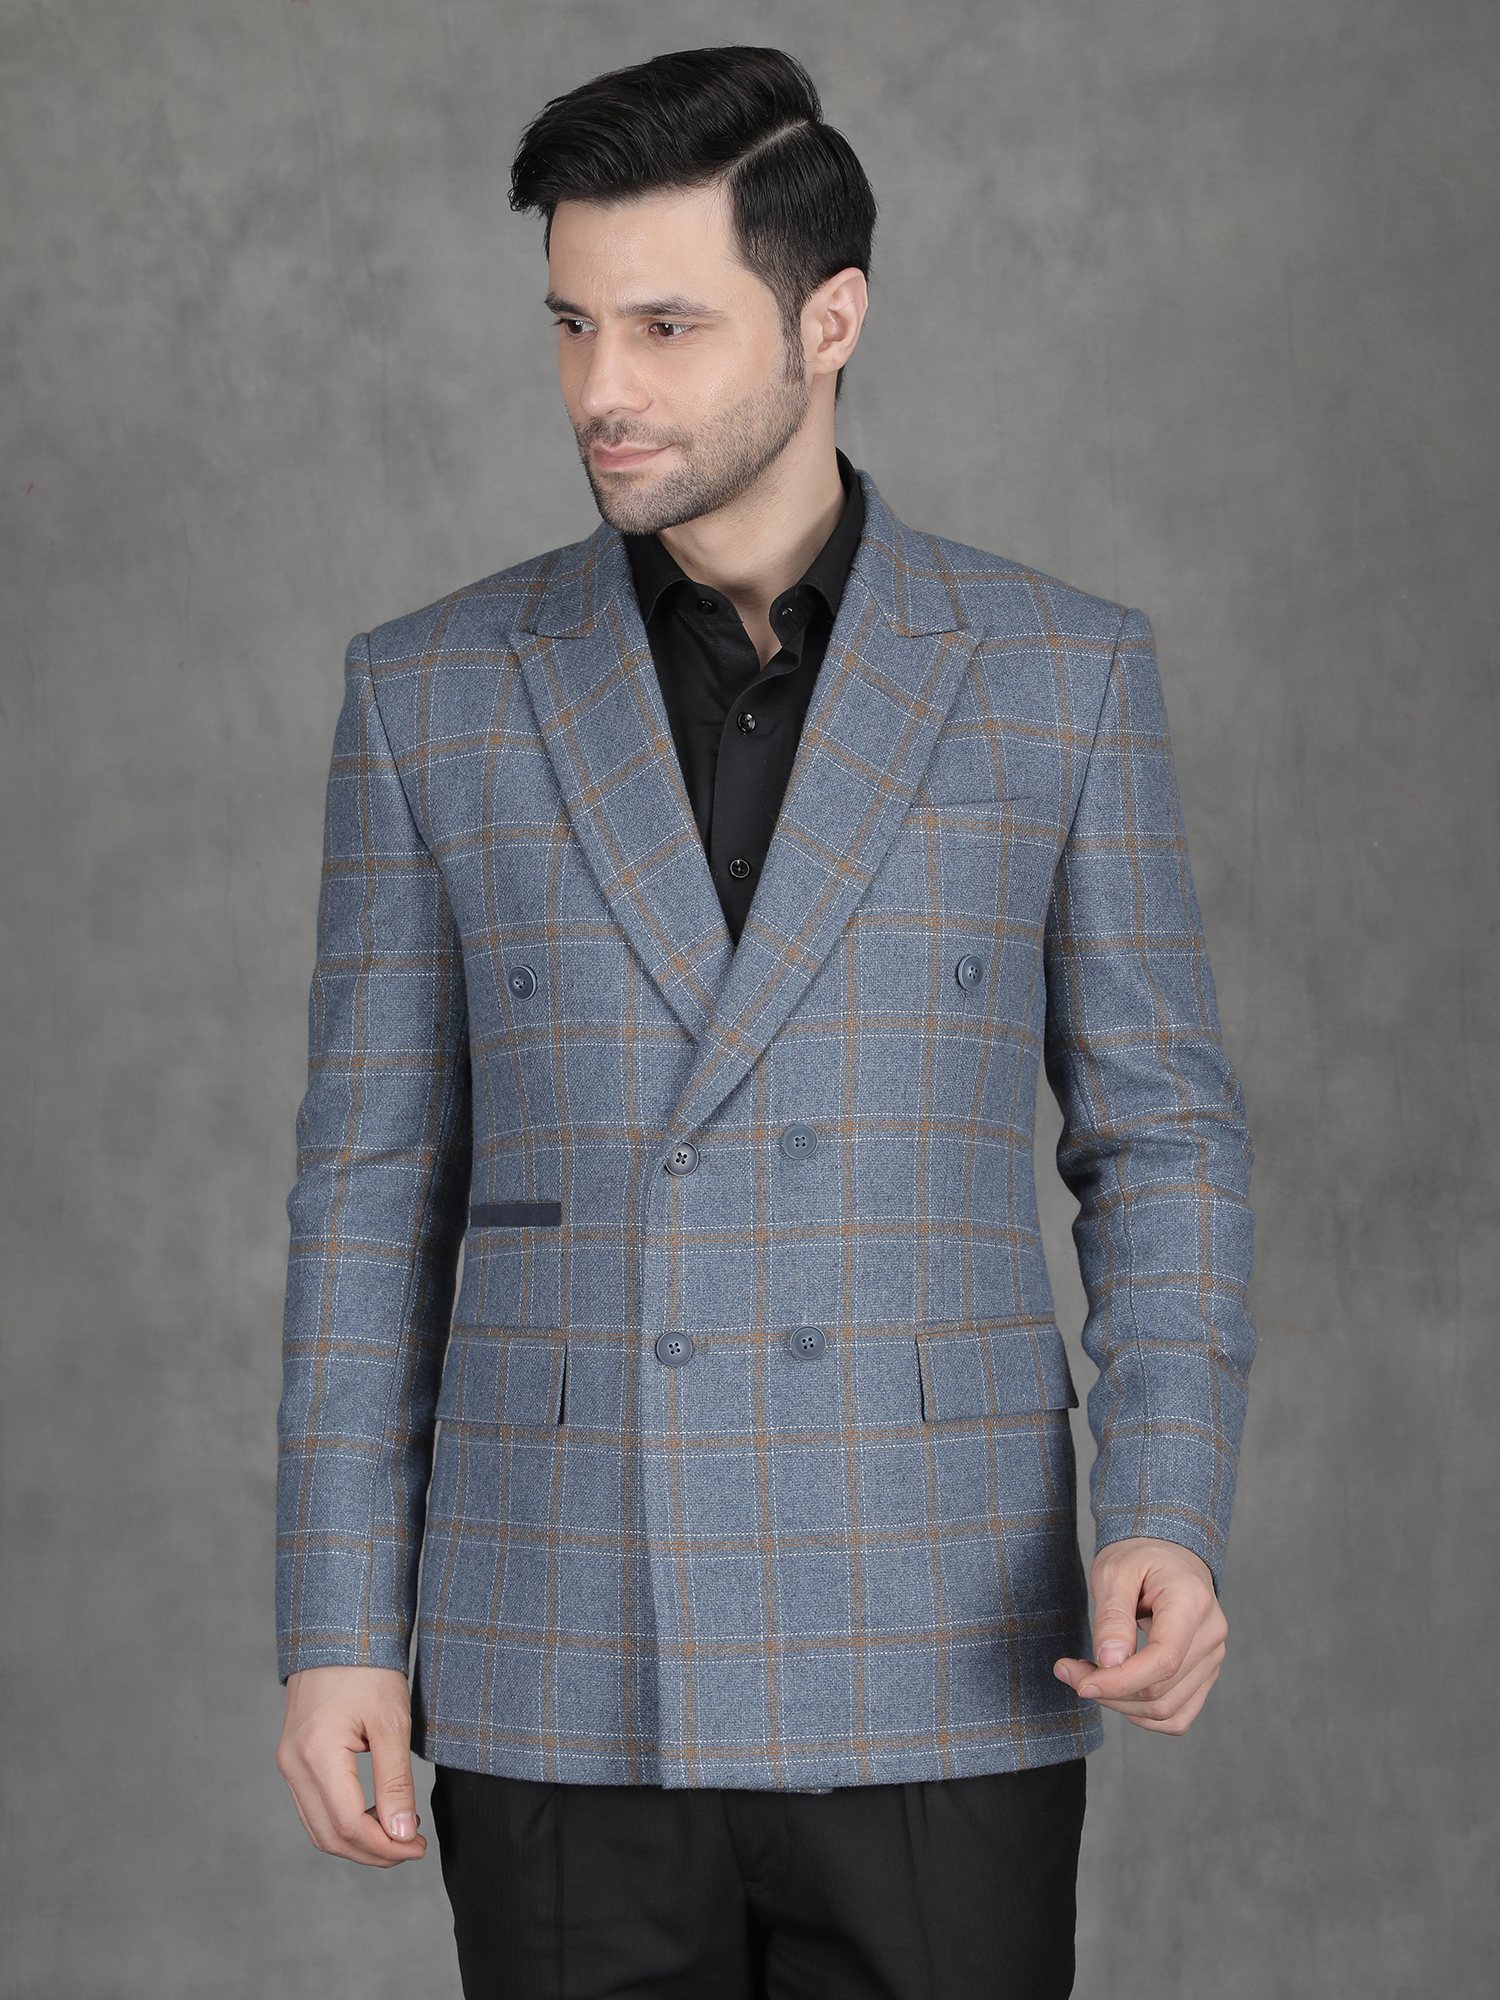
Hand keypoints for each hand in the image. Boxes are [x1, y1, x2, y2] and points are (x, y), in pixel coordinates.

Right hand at [276, 1665, 426, 1865]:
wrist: (337, 1630)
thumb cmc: (369, 1668)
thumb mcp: (392, 1722)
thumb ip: (395, 1783)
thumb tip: (401, 1835)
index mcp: (316, 1754)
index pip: (348, 1825)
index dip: (385, 1847)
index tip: (419, 1847)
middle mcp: (292, 1764)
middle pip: (328, 1836)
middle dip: (372, 1852)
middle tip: (412, 1847)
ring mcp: (287, 1762)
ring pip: (318, 1827)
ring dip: (357, 1842)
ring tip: (397, 1835)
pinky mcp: (292, 1757)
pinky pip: (312, 1807)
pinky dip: (342, 1823)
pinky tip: (374, 1816)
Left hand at [1053, 1537, 1226, 1734]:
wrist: (1166, 1554)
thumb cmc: (1139, 1557)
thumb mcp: (1114, 1571)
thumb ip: (1113, 1616)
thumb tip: (1110, 1662)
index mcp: (1192, 1601)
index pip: (1163, 1660)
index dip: (1120, 1681)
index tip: (1080, 1683)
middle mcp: (1211, 1633)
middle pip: (1161, 1690)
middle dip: (1109, 1691)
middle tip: (1069, 1670)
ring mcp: (1212, 1657)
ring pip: (1166, 1710)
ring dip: (1121, 1704)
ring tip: (1090, 1675)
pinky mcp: (1204, 1674)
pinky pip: (1177, 1716)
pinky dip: (1142, 1713)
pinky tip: (1118, 1691)